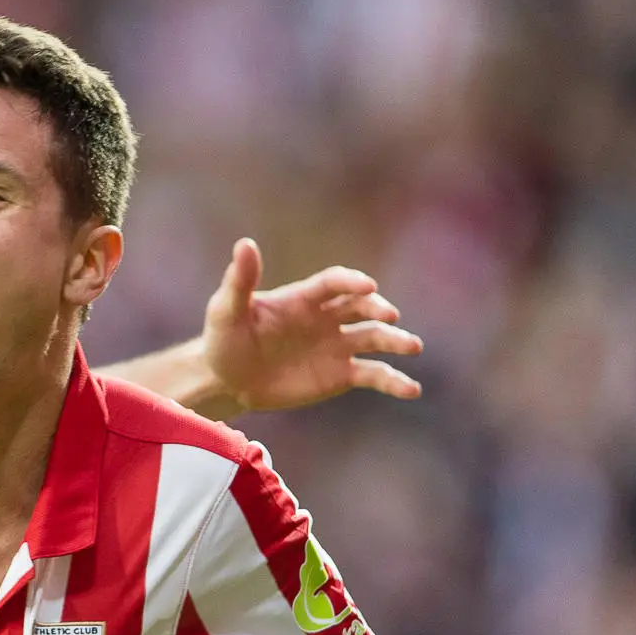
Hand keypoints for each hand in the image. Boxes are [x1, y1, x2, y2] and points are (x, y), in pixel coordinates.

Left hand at [202, 238, 421, 416]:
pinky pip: (374, 375)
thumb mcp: (226, 311)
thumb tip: (245, 244)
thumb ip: (240, 281)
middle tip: (389, 316)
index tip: (368, 287)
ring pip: (374, 338)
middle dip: (377, 309)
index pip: (335, 283)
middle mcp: (327, 318)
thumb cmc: (223, 341)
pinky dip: (394, 381)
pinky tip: (411, 389)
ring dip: (396, 341)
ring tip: (412, 346)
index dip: (351, 282)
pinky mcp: (340, 374)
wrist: (226, 381)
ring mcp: (337, 346)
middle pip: (361, 306)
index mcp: (304, 298)